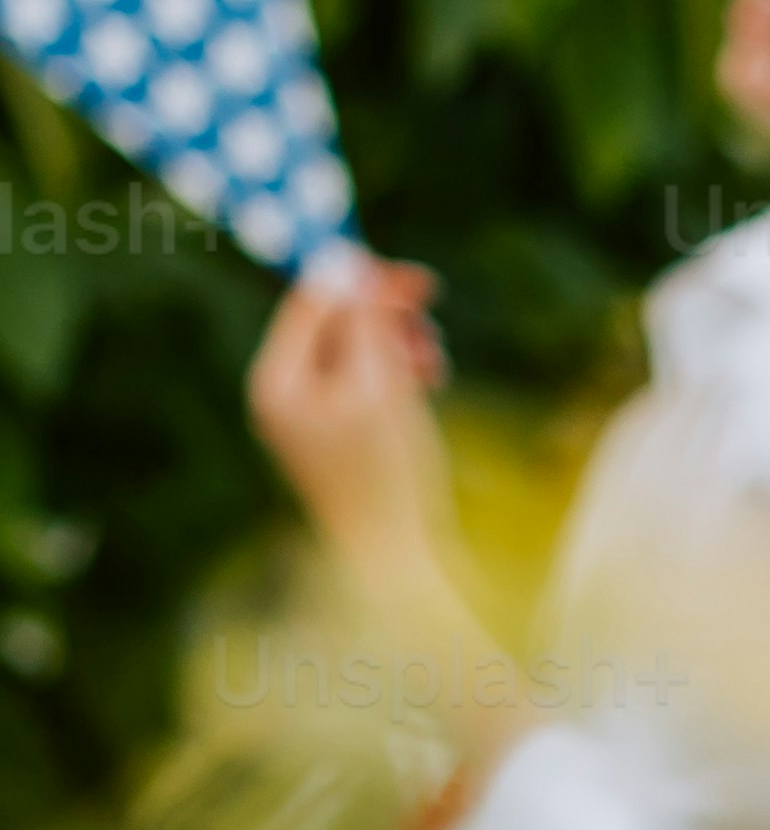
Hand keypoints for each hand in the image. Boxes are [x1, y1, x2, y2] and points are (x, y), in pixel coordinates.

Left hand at [247, 260, 447, 565]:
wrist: (396, 562)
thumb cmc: (387, 478)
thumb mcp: (380, 386)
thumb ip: (364, 322)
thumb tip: (352, 267)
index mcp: (276, 382)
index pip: (312, 303)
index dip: (361, 280)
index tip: (418, 280)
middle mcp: (282, 395)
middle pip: (332, 324)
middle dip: (385, 317)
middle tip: (432, 316)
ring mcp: (308, 416)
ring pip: (354, 351)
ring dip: (398, 345)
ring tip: (435, 365)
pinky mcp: (337, 435)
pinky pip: (363, 382)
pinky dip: (396, 375)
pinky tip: (428, 384)